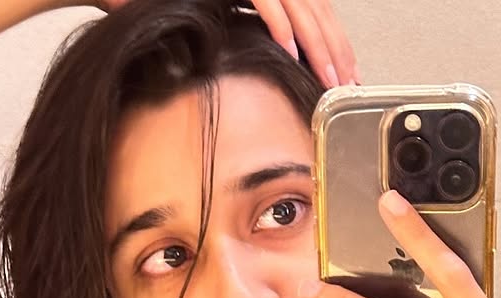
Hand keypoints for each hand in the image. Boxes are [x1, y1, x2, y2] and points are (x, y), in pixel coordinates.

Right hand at [90, 1, 360, 87]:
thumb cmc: (153, 2)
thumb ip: (233, 43)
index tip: (345, 74)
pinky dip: (280, 22)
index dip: (332, 41)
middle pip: (313, 6)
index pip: (310, 9)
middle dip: (334, 48)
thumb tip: (249, 78)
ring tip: (328, 76)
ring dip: (317, 41)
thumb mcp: (206, 25)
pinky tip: (292, 49)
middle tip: (346, 86)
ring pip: (297, 2)